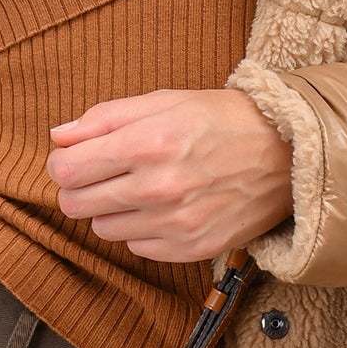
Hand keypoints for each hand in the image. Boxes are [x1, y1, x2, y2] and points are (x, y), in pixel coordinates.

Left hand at [45, 88, 293, 262]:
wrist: (288, 153)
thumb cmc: (223, 119)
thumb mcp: (165, 100)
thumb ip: (105, 117)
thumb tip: (58, 136)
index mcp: (147, 143)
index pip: (67, 170)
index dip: (63, 163)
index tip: (76, 158)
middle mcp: (158, 188)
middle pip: (76, 204)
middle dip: (81, 187)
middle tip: (104, 174)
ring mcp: (176, 223)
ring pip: (103, 229)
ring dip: (113, 209)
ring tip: (142, 188)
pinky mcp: (192, 248)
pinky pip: (137, 248)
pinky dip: (142, 230)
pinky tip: (165, 207)